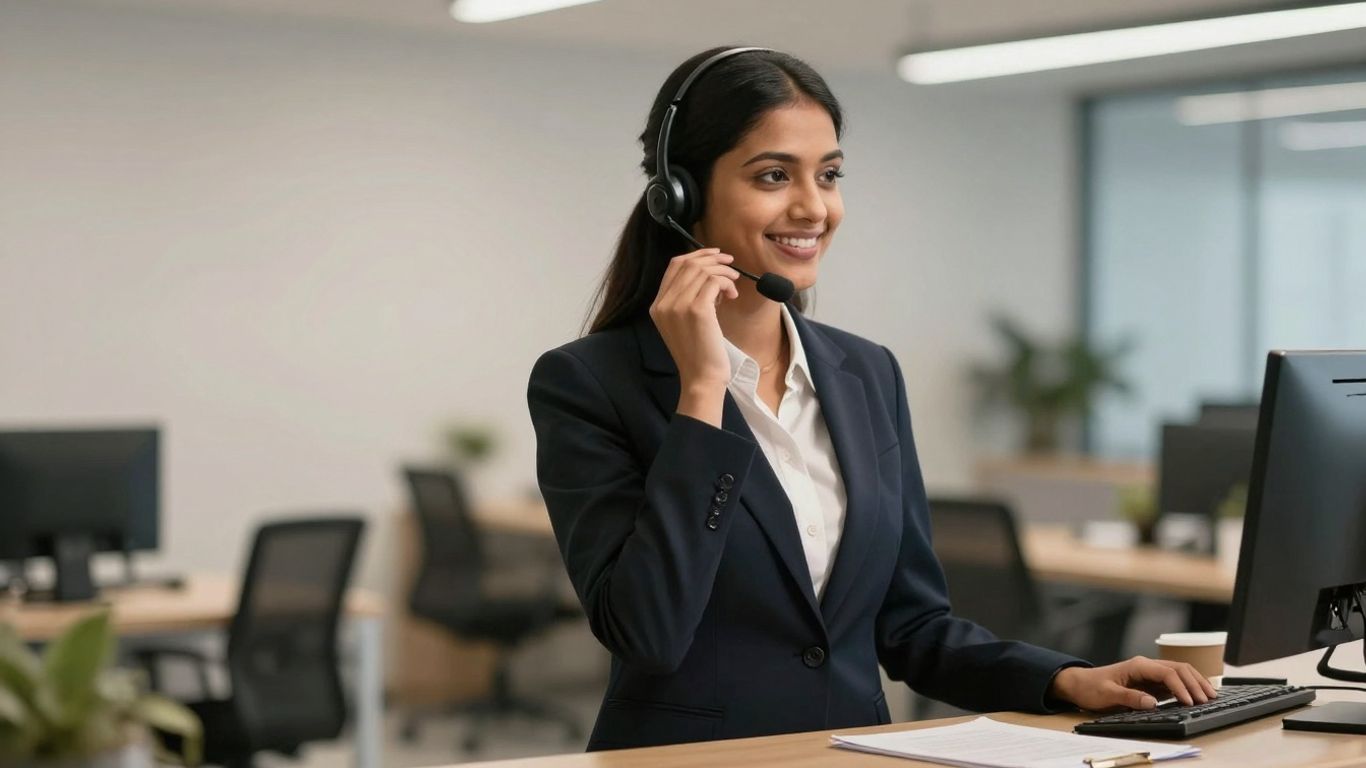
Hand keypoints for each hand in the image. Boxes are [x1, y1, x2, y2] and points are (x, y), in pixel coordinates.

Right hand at [649, 248, 739, 425]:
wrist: (701, 378)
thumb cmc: (699, 354)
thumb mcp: (685, 323)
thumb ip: (688, 299)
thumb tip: (709, 274)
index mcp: (657, 306)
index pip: (674, 266)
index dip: (696, 255)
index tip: (715, 256)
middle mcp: (663, 303)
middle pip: (689, 264)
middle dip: (713, 259)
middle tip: (731, 264)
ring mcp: (678, 305)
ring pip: (703, 270)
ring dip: (723, 272)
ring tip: (733, 285)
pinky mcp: (697, 309)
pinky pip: (714, 281)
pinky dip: (726, 282)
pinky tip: (732, 294)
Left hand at [1049, 656, 1216, 711]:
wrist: (1079, 684)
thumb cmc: (1091, 687)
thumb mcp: (1107, 694)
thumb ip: (1130, 698)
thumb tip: (1153, 703)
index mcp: (1137, 665)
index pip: (1166, 672)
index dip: (1180, 687)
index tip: (1190, 702)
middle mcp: (1146, 666)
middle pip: (1178, 669)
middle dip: (1195, 683)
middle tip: (1208, 699)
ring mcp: (1150, 673)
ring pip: (1179, 672)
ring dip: (1195, 682)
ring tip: (1211, 696)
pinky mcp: (1151, 682)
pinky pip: (1174, 681)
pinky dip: (1188, 686)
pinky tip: (1198, 694)